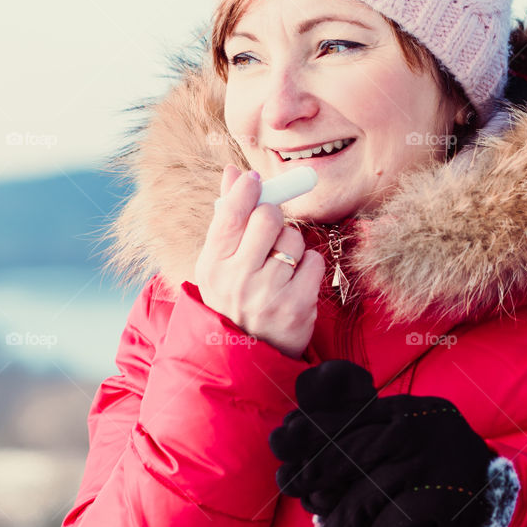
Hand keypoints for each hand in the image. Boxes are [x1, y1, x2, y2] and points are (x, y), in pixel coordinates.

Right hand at [194, 164, 326, 359]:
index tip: (254, 179)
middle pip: (268, 218)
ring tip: (280, 269)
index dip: (246, 190)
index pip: (231, 215)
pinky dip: (308, 268)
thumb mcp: (219, 263)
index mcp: (212, 265)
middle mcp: (237, 280)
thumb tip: (234, 171)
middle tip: (270, 234)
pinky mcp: (296, 308)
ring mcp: (267, 295)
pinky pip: (314, 262)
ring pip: (294, 239)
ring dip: (292, 247)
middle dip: (274, 218)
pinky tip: (294, 284)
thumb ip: (228, 218)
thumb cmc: (235, 298)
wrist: (249, 355)